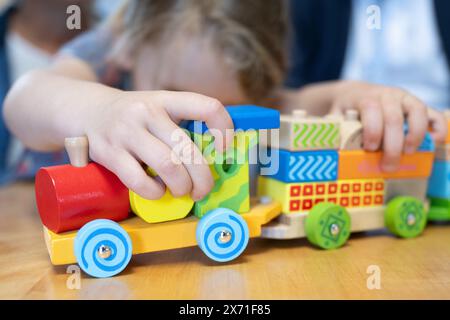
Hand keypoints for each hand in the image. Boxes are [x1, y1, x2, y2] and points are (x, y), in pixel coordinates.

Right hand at [83, 90, 233, 199]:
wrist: (86, 110)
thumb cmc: (133, 116)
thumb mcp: (157, 108)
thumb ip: (181, 126)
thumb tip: (212, 160)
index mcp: (166, 99)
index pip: (207, 106)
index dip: (224, 130)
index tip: (225, 149)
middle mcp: (147, 111)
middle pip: (188, 149)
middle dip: (203, 178)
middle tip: (203, 189)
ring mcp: (126, 132)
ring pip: (168, 166)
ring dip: (181, 186)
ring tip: (182, 191)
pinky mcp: (109, 153)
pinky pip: (140, 181)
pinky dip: (155, 192)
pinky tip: (157, 190)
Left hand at [330, 81, 447, 170]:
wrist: (355, 93)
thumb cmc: (345, 110)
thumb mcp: (335, 117)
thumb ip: (336, 129)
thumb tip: (334, 149)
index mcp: (366, 97)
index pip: (371, 109)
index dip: (372, 129)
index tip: (370, 148)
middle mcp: (387, 95)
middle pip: (394, 117)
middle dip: (392, 144)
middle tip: (388, 166)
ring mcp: (405, 99)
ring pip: (418, 110)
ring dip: (416, 134)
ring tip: (408, 154)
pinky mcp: (417, 106)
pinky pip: (434, 114)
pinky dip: (438, 128)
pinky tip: (434, 143)